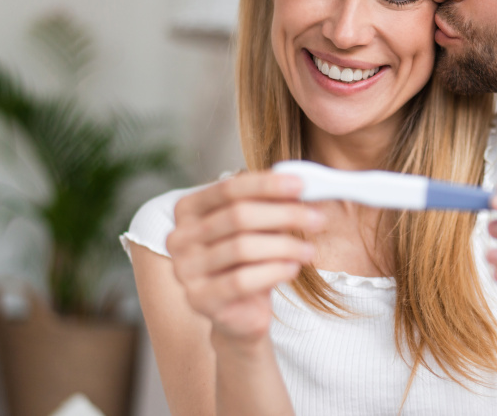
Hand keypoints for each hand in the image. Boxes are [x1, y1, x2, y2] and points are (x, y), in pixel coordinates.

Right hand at [166, 171, 324, 344]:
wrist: (240, 311)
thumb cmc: (249, 261)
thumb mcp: (258, 227)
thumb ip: (269, 204)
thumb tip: (299, 186)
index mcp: (187, 210)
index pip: (228, 188)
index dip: (267, 185)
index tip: (301, 185)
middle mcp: (178, 237)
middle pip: (238, 216)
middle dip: (284, 214)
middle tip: (318, 219)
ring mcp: (185, 270)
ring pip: (242, 248)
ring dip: (285, 246)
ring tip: (309, 250)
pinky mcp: (199, 299)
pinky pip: (242, 280)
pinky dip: (274, 271)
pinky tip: (293, 269)